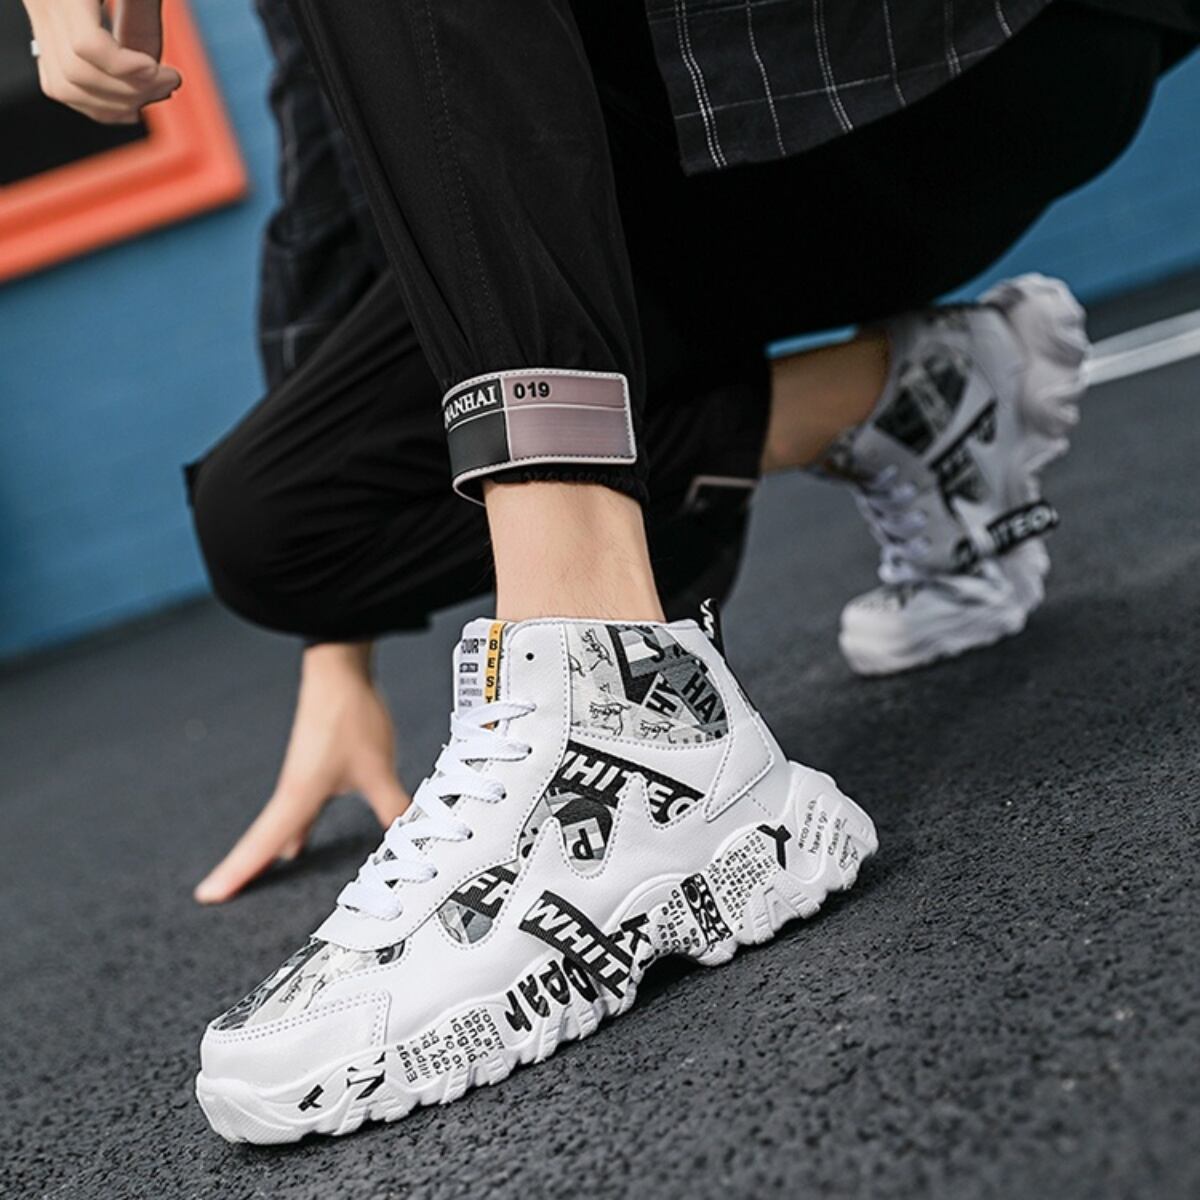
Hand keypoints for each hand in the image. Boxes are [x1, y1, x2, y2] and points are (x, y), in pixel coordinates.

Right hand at [23, 0, 179, 124]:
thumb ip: (141, 12)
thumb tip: (152, 70)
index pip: (89, 47)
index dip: (128, 69)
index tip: (163, 70)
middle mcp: (43, 2)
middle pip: (79, 73)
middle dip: (132, 90)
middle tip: (171, 83)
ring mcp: (39, 19)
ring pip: (66, 87)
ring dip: (118, 103)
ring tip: (157, 90)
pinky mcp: (44, 32)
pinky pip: (60, 85)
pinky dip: (98, 103)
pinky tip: (133, 99)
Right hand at [194, 643, 411, 903]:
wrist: (338, 668)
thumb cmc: (349, 714)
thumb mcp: (379, 769)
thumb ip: (394, 806)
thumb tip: (411, 835)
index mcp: (299, 796)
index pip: (263, 845)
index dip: (237, 873)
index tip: (208, 896)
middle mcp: (292, 791)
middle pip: (262, 841)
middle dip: (244, 870)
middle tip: (218, 896)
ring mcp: (300, 778)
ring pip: (280, 826)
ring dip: (268, 853)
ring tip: (260, 879)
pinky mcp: (312, 767)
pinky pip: (295, 812)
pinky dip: (292, 832)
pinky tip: (298, 842)